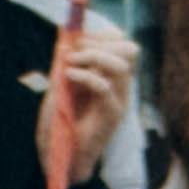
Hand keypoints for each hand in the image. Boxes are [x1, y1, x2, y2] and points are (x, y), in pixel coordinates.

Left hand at [44, 12, 136, 181]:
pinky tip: (68, 76)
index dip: (103, 34)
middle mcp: (120, 86)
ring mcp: (119, 100)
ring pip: (122, 65)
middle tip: (74, 50)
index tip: (77, 37)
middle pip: (129, 49)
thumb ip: (66, 60)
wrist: (59, 155)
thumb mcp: (61, 82)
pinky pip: (105, 87)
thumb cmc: (60, 121)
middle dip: (100, 42)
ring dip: (93, 56)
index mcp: (111, 76)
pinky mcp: (111, 116)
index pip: (123, 43)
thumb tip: (65, 33)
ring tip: (70, 62)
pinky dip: (85, 75)